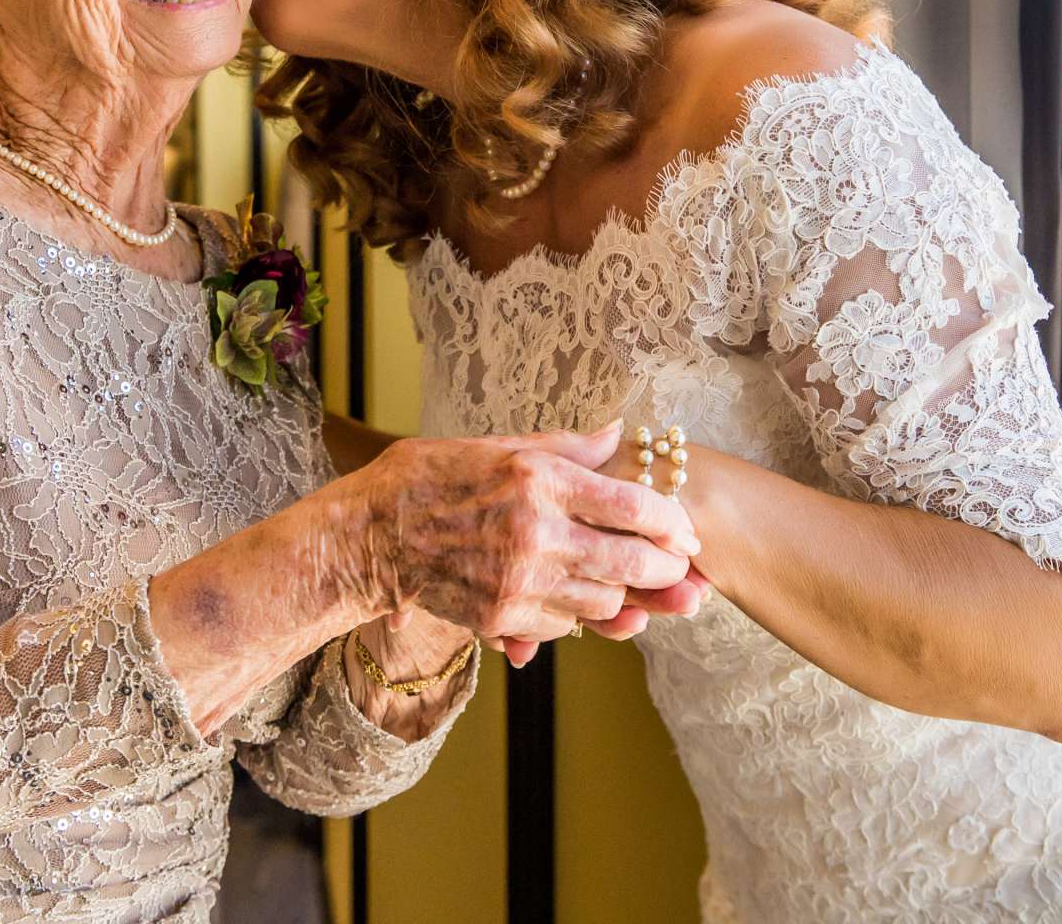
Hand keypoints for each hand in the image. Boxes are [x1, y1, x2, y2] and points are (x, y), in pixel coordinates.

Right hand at [351, 421, 697, 654]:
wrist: (373, 532)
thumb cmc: (436, 476)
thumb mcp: (502, 445)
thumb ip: (567, 447)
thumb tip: (618, 434)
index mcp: (541, 481)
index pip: (634, 507)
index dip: (673, 523)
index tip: (687, 531)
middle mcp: (537, 533)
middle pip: (632, 562)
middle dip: (667, 569)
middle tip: (680, 569)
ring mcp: (520, 581)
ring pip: (604, 602)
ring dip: (625, 596)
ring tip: (631, 585)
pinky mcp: (502, 617)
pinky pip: (564, 626)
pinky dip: (578, 615)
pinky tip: (576, 598)